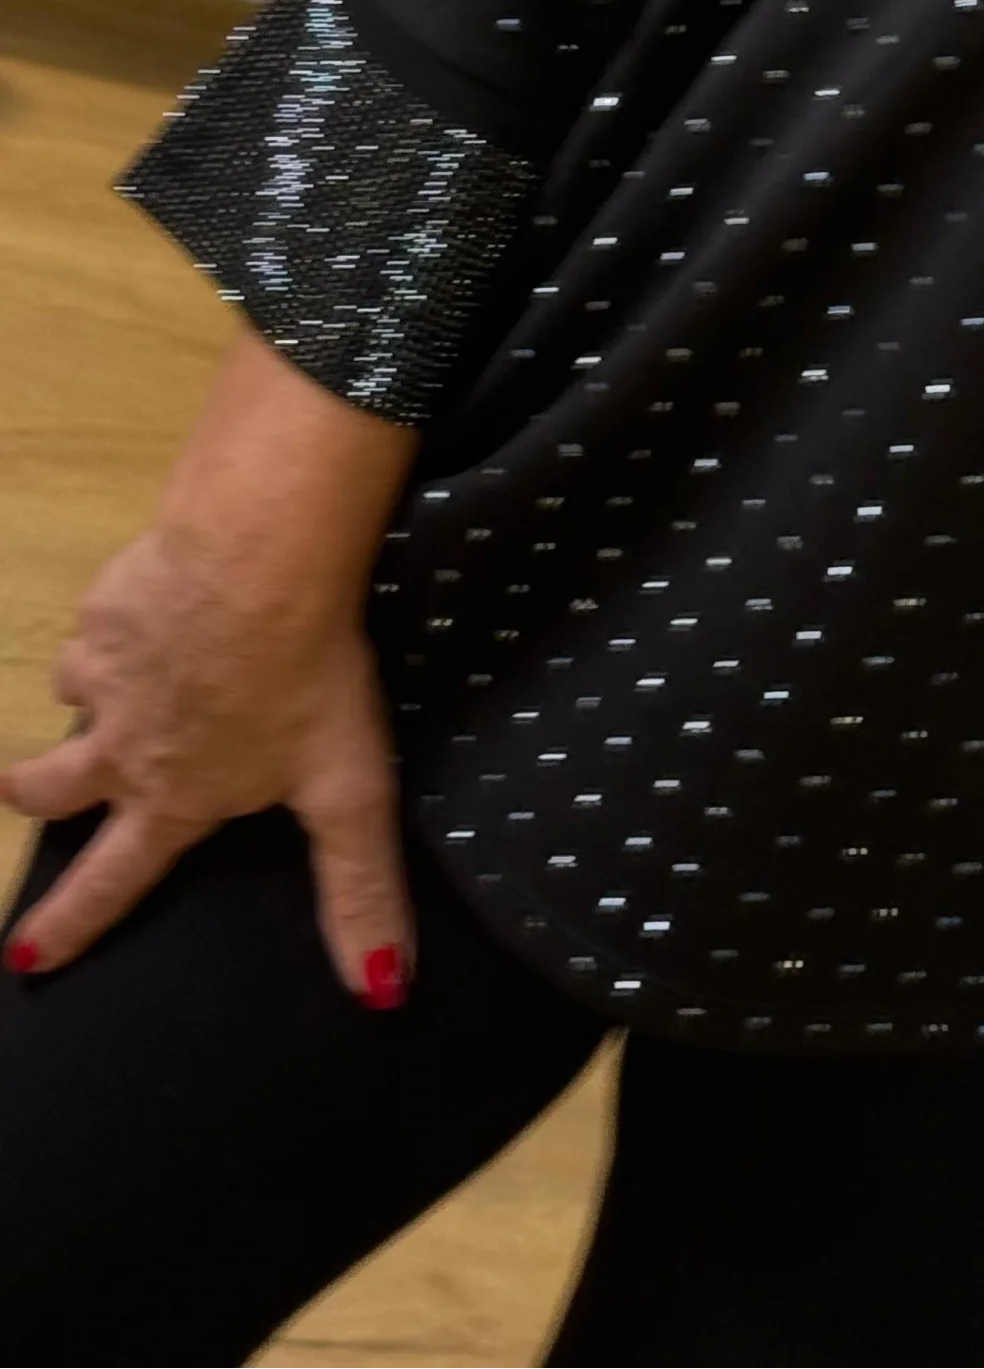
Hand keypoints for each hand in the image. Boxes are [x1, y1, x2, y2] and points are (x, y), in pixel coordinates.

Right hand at [0, 520, 413, 1004]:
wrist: (255, 559)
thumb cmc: (306, 678)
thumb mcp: (348, 790)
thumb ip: (359, 888)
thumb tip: (381, 990)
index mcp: (177, 796)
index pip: (113, 880)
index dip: (70, 922)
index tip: (23, 954)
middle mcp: (125, 744)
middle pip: (53, 786)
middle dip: (33, 793)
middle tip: (20, 789)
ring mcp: (105, 672)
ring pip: (73, 695)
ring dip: (89, 694)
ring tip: (119, 676)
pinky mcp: (105, 607)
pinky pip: (99, 624)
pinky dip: (118, 623)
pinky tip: (156, 599)